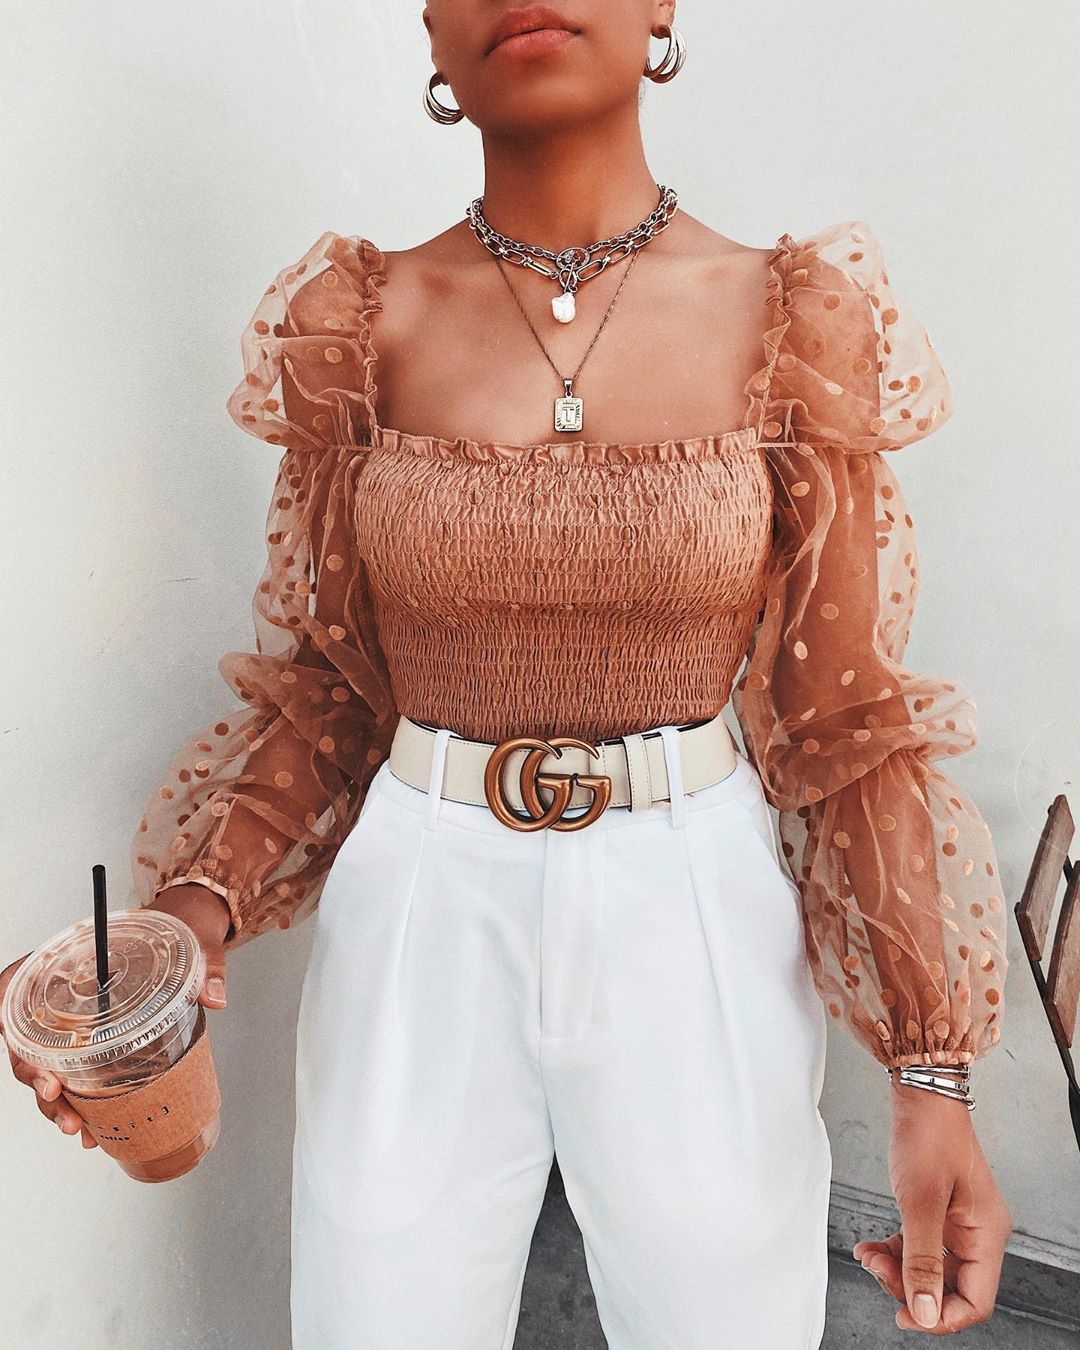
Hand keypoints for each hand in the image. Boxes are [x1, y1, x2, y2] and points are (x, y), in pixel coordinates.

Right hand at [0, 886, 232, 1150]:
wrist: (194, 931)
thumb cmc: (182, 928)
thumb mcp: (196, 939)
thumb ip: (204, 964)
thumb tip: (213, 994)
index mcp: (78, 958)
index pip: (19, 979)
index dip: (5, 1003)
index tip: (6, 1029)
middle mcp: (68, 993)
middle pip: (27, 1036)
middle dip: (34, 1073)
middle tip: (55, 1095)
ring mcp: (77, 1023)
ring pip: (46, 1066)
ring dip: (54, 1101)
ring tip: (76, 1127)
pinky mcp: (95, 1043)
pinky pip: (74, 1077)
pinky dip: (79, 1105)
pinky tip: (93, 1129)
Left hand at [853, 1078, 1012, 1334]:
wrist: (921, 1093)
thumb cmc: (929, 1136)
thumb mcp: (920, 1202)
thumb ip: (921, 1260)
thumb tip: (924, 1311)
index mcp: (985, 1234)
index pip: (975, 1300)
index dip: (941, 1316)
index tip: (906, 1316)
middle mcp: (976, 1232)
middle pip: (950, 1287)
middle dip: (910, 1288)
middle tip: (877, 1271)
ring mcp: (957, 1223)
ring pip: (929, 1269)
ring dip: (897, 1270)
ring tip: (869, 1257)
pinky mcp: (937, 1213)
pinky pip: (918, 1247)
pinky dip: (894, 1251)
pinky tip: (870, 1248)